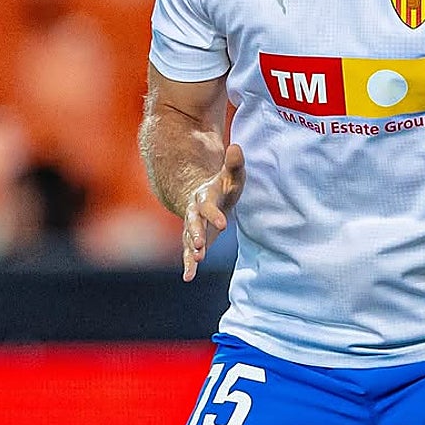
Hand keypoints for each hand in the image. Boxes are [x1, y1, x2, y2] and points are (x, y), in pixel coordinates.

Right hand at [183, 143, 244, 281]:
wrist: (204, 196)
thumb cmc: (223, 186)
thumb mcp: (231, 175)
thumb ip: (234, 164)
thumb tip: (236, 147)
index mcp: (205, 196)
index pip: (208, 206)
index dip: (213, 214)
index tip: (223, 224)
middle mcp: (194, 212)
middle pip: (192, 223)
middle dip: (195, 234)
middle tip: (199, 246)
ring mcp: (191, 226)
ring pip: (188, 238)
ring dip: (191, 251)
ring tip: (196, 262)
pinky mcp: (193, 239)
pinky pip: (188, 252)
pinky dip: (189, 264)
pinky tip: (188, 278)